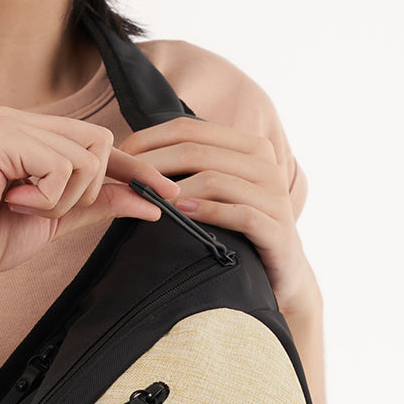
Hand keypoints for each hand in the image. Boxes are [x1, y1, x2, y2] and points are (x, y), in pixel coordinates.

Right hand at [0, 106, 180, 293]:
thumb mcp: (54, 221)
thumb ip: (97, 204)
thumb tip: (147, 202)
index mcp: (31, 133)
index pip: (100, 145)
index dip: (137, 171)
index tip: (169, 195)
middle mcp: (19, 118)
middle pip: (102, 144)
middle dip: (88, 190)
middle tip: (45, 210)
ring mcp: (9, 123)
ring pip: (87, 157)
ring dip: (65, 198)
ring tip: (23, 208)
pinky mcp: (2, 139)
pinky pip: (62, 167)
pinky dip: (47, 198)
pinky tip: (12, 203)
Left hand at [118, 117, 315, 313]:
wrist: (282, 274)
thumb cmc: (240, 232)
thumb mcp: (218, 194)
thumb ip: (191, 171)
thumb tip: (135, 160)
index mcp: (248, 146)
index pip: (190, 129)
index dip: (150, 140)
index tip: (121, 160)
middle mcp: (265, 162)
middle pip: (197, 151)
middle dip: (153, 165)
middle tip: (124, 182)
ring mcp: (274, 195)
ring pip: (215, 179)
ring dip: (174, 190)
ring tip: (145, 202)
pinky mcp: (277, 228)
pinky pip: (238, 214)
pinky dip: (206, 213)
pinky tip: (181, 216)